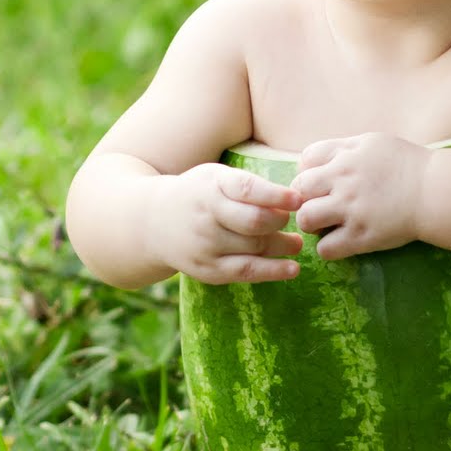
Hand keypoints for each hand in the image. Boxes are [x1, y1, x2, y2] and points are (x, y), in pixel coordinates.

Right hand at [152, 163, 302, 283]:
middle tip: (296, 221)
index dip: (276, 196)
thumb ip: (249, 185)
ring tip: (295, 244)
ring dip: (282, 246)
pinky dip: (273, 272)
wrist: (152, 222)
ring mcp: (205, 246)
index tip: (298, 199)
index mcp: (211, 187)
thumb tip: (294, 199)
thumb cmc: (199, 194)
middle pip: (254, 222)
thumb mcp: (216, 177)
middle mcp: (206, 216)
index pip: (247, 189)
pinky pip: (246, 272)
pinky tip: (292, 269)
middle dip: (281, 222)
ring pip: (254, 248)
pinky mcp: (207, 270)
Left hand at [292, 133, 429, 259]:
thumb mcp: (373, 143)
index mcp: (347, 155)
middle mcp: (345, 180)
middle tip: (320, 206)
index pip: (306, 160)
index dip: (308, 172)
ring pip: (306, 220)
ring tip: (326, 226)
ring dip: (312, 224)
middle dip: (304, 198)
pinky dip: (328, 248)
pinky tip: (341, 242)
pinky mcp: (362, 236)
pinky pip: (325, 249)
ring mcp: (352, 209)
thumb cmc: (407, 165)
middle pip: (299, 189)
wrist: (436, 191)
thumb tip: (313, 160)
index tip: (320, 183)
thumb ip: (343, 148)